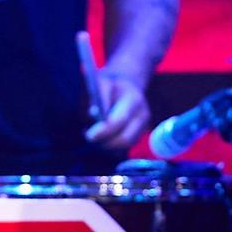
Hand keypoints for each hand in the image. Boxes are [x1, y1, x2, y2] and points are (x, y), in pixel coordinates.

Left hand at [80, 34, 151, 151]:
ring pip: (124, 147)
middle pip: (125, 139)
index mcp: (134, 100)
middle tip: (89, 138)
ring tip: (94, 136)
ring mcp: (143, 128)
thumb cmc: (112, 84)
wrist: (128, 86)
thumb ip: (99, 96)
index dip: (104, 131)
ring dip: (106, 146)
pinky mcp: (138, 136)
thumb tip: (94, 114)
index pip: (120, 120)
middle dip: (105, 143)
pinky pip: (124, 149)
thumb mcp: (102, 81)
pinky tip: (101, 138)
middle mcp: (142, 116)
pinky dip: (110, 148)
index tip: (89, 135)